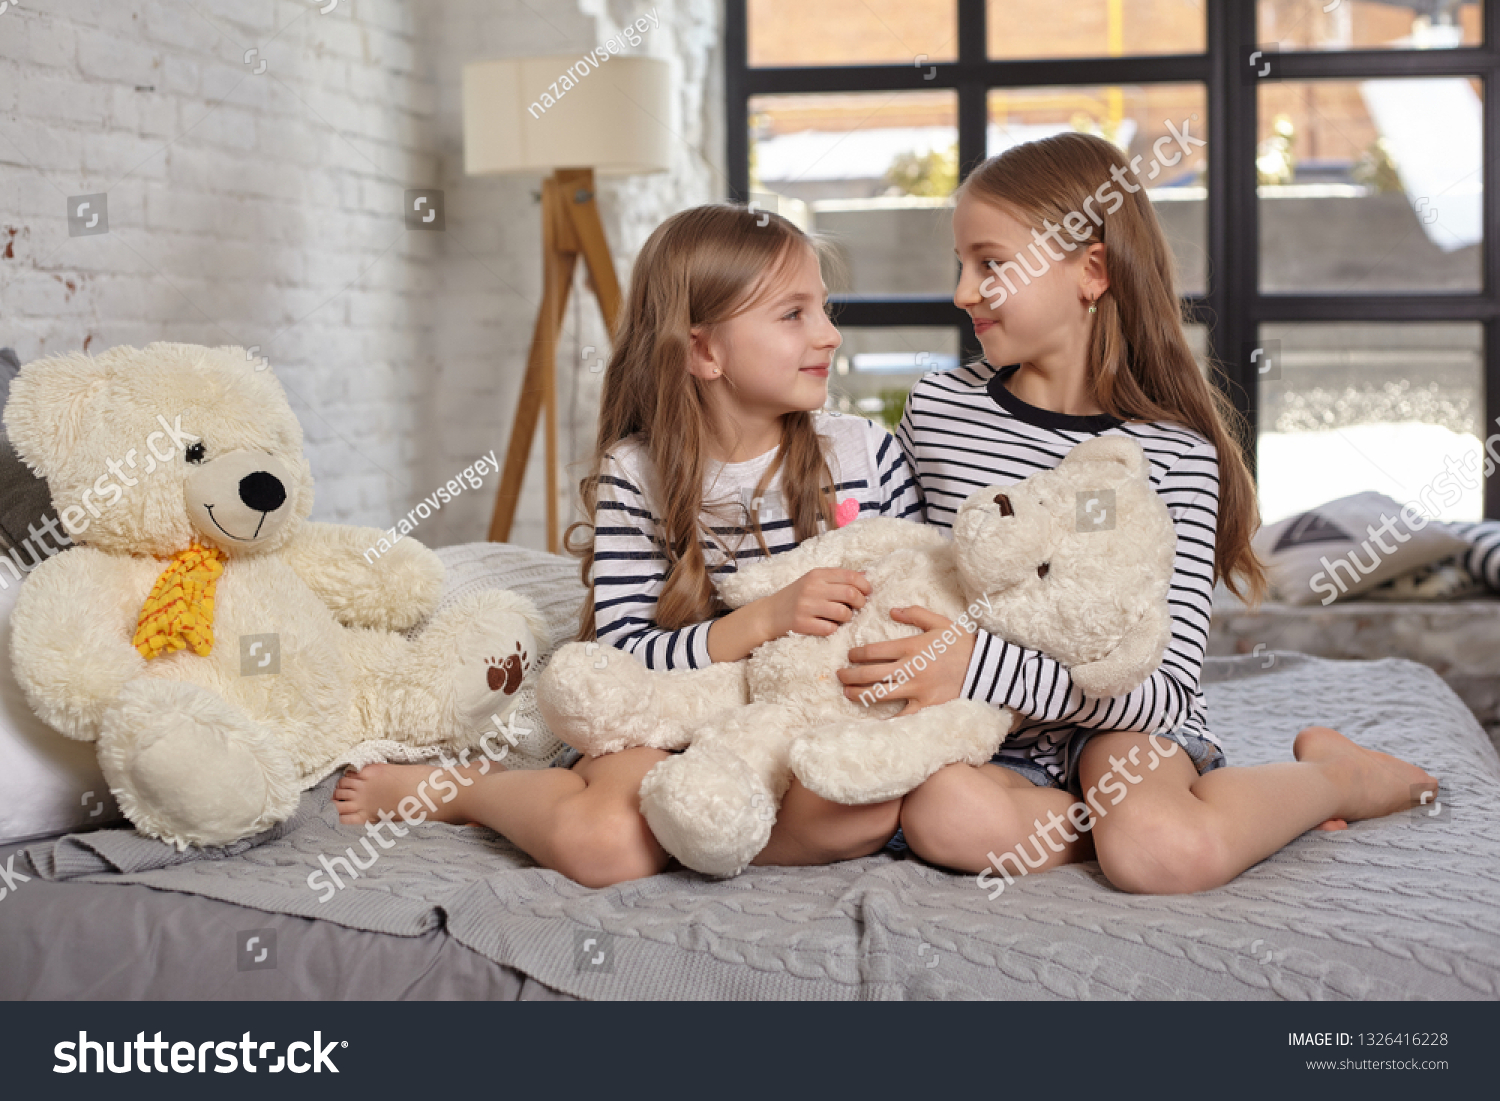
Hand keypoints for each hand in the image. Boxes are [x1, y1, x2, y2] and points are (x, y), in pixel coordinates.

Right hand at [754, 567, 870, 640]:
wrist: (769, 614)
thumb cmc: (797, 597)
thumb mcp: (814, 581)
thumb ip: (838, 578)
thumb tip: (865, 575)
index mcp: (817, 575)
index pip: (850, 576)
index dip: (864, 585)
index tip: (867, 593)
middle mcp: (812, 588)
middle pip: (850, 594)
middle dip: (861, 603)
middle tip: (859, 607)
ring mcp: (806, 606)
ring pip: (843, 613)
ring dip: (848, 618)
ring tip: (842, 617)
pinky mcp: (802, 624)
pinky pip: (830, 629)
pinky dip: (833, 629)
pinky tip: (828, 626)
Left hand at [836, 605, 975, 715]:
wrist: (986, 667)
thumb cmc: (962, 643)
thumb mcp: (940, 622)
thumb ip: (915, 614)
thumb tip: (892, 610)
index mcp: (911, 647)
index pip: (874, 651)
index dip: (856, 654)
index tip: (849, 656)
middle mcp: (910, 668)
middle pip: (870, 674)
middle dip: (850, 675)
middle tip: (839, 675)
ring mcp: (917, 688)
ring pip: (879, 693)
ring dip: (859, 694)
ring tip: (848, 693)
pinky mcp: (926, 704)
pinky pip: (903, 715)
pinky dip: (888, 719)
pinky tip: (873, 721)